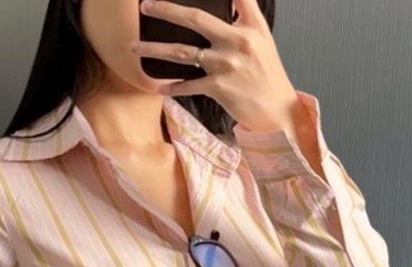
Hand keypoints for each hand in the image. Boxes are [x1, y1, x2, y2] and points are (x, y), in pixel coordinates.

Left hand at [132, 0, 298, 131]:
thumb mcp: (261, 39)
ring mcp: (226, 65)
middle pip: (196, 18)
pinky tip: (158, 86)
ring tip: (134, 47)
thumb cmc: (267, 75)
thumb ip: (244, 17)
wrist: (277, 110)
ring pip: (182, 52)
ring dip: (154, 49)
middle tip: (145, 6)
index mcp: (250, 26)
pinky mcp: (219, 88)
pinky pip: (188, 85)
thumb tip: (229, 2)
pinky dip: (171, 86)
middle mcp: (237, 41)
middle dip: (167, 9)